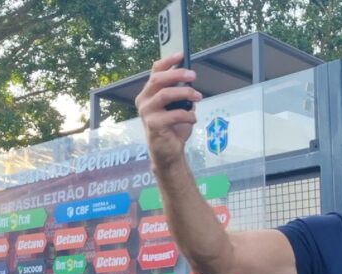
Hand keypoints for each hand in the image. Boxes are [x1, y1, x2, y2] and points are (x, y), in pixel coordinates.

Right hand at [135, 53, 203, 168]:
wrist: (168, 152)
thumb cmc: (173, 127)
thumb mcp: (178, 106)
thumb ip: (180, 93)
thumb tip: (190, 79)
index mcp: (149, 93)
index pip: (155, 71)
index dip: (168, 61)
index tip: (182, 54)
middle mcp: (144, 100)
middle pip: (159, 80)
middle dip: (178, 74)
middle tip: (194, 75)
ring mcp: (146, 112)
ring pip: (165, 94)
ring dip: (185, 93)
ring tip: (198, 97)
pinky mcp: (152, 124)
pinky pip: (174, 114)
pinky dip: (188, 115)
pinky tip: (193, 118)